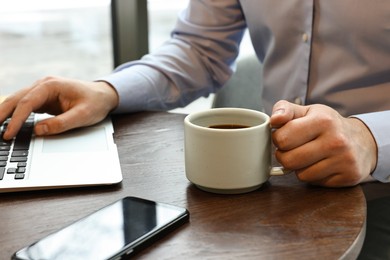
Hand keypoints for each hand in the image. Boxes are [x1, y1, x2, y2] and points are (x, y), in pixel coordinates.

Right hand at [0, 76, 118, 139]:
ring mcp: (42, 91)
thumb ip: (61, 123)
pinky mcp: (43, 99)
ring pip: (18, 102)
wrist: (104, 95)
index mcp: (51, 85)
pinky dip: (15, 115)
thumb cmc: (95, 102)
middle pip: (16, 99)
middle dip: (1, 114)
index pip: (27, 103)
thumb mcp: (82, 115)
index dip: (15, 120)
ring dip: (5, 114)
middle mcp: (43, 85)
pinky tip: (8, 125)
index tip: (8, 134)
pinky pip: (25, 107)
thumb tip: (37, 130)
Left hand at [270, 100, 376, 186]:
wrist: (362, 140)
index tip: (284, 136)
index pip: (283, 139)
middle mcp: (336, 140)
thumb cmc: (327, 125)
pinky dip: (312, 176)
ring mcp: (344, 160)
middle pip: (289, 160)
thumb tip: (274, 120)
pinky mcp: (348, 176)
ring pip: (301, 174)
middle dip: (284, 156)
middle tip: (292, 149)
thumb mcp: (307, 111)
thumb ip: (284, 110)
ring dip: (299, 167)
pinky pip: (315, 182)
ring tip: (308, 156)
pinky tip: (320, 165)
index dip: (278, 139)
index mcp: (322, 120)